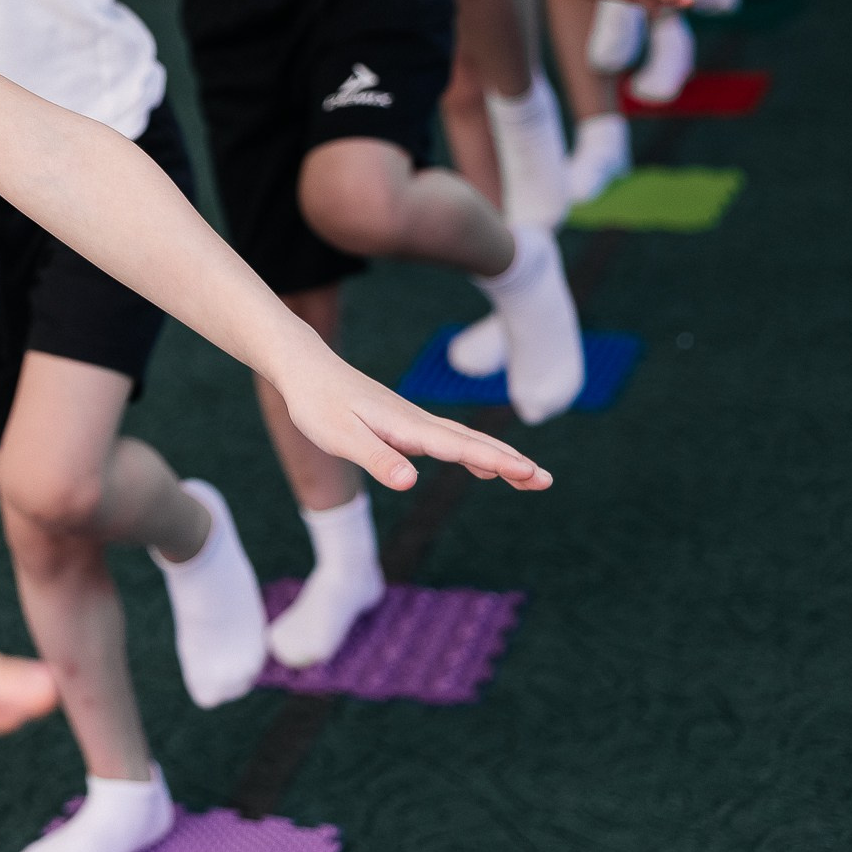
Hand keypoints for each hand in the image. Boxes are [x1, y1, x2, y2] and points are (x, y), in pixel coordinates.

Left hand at [272, 347, 553, 492]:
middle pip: (473, 443)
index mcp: (406, 426)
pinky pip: (448, 441)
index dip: (496, 462)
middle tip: (547, 481)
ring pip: (465, 441)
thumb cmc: (317, 403)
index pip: (460, 447)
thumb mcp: (340, 437)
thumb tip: (410, 482)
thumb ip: (376, 459)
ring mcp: (413, 421)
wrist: (304, 368)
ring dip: (498, 458)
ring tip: (530, 478)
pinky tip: (481, 467)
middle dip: (511, 462)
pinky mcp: (403, 423)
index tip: (531, 474)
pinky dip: (473, 453)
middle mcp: (417, 421)